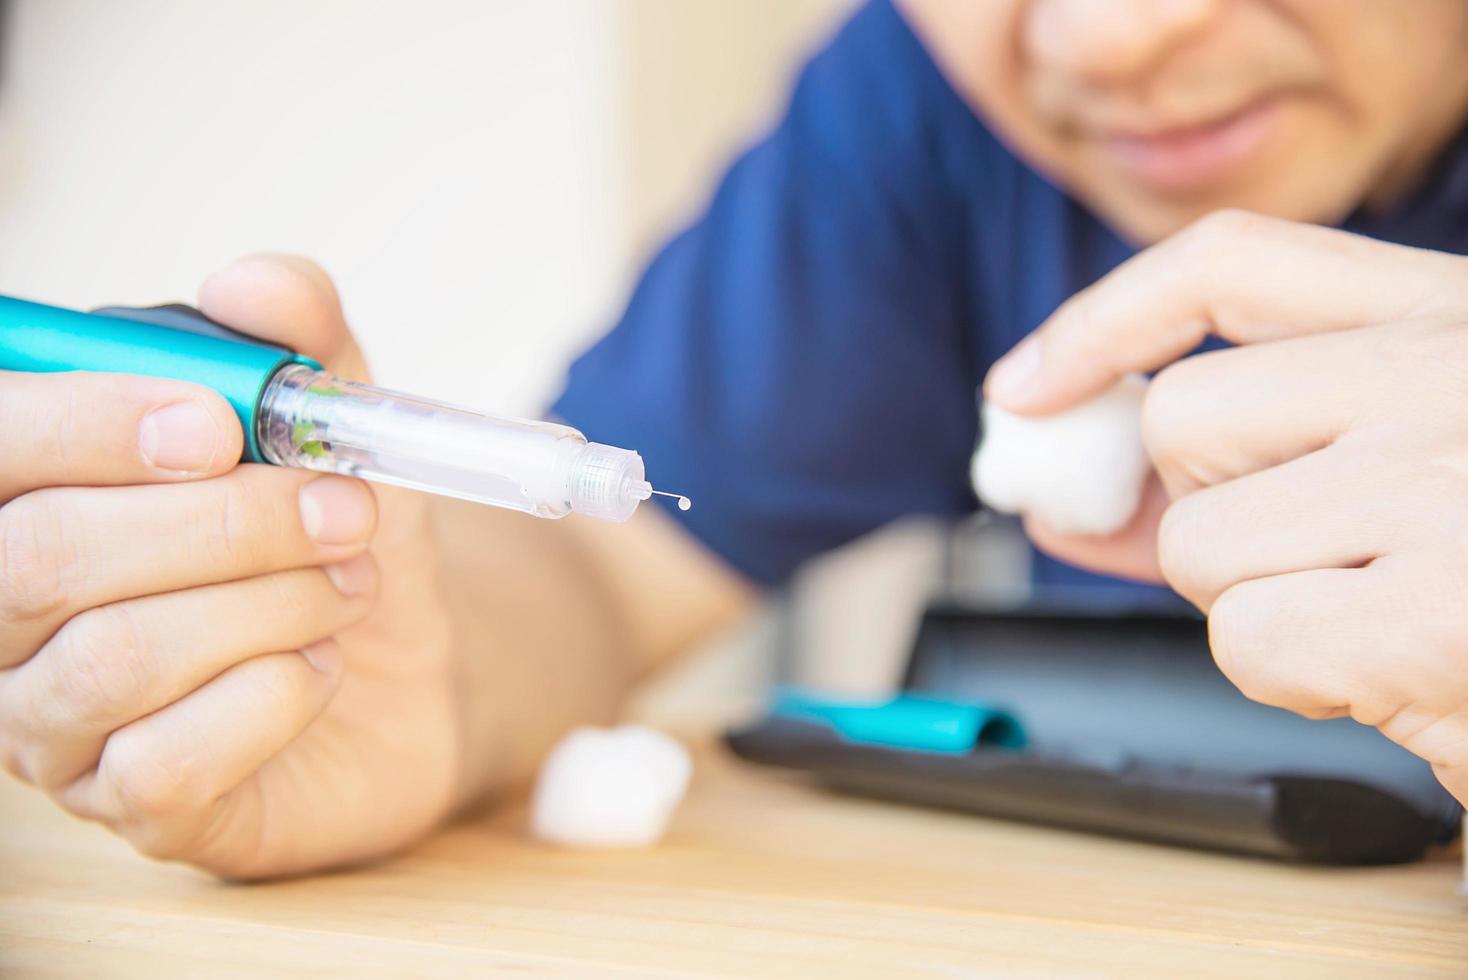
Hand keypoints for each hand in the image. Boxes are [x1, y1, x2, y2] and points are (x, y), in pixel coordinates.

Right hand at [0, 257, 462, 876]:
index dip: (81, 426)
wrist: (412, 657)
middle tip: (340, 506)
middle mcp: (12, 618)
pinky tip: (321, 665)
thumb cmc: (336, 532)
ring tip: (349, 581)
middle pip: (41, 562)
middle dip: (220, 523)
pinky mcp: (137, 806)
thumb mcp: (333, 425)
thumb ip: (296, 344)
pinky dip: (272, 696)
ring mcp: (59, 725)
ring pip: (112, 660)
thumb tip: (253, 284)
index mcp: (33, 498)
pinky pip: (167, 763)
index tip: (216, 423)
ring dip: (266, 602)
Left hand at [983, 210, 1467, 802]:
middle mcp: (1451, 371)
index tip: (1028, 388)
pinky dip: (1295, 675)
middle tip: (1318, 554)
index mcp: (1454, 319)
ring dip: (1259, 603)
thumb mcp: (1414, 466)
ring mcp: (1449, 481)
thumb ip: (1251, 469)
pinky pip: (1248, 638)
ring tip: (1386, 615)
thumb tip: (1078, 496)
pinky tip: (1397, 670)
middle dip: (1210, 509)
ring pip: (1201, 539)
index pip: (1233, 266)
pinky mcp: (1448, 610)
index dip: (1107, 321)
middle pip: (1185, 417)